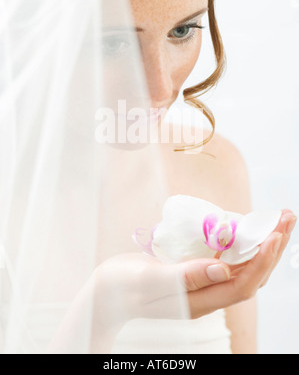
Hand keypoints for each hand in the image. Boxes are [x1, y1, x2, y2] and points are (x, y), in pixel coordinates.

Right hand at [50, 209, 295, 352]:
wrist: (104, 294)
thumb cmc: (120, 287)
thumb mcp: (147, 279)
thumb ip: (183, 276)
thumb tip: (223, 268)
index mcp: (197, 302)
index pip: (241, 284)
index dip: (261, 261)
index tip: (274, 234)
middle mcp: (205, 296)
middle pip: (250, 275)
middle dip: (272, 248)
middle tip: (287, 217)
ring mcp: (200, 285)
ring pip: (241, 267)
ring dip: (262, 243)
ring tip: (277, 219)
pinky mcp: (193, 273)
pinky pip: (226, 260)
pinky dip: (241, 243)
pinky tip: (246, 227)